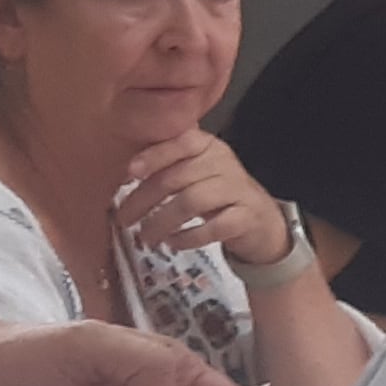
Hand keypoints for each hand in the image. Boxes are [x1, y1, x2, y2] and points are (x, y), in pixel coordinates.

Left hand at [115, 130, 287, 273]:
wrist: (261, 220)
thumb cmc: (217, 194)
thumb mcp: (196, 172)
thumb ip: (167, 167)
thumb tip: (126, 176)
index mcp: (208, 146)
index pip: (181, 142)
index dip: (155, 155)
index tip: (130, 172)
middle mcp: (224, 163)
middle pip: (178, 177)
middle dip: (145, 200)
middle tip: (125, 219)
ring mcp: (238, 190)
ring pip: (192, 201)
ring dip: (162, 221)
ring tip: (146, 237)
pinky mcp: (246, 217)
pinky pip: (213, 227)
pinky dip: (188, 237)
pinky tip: (173, 243)